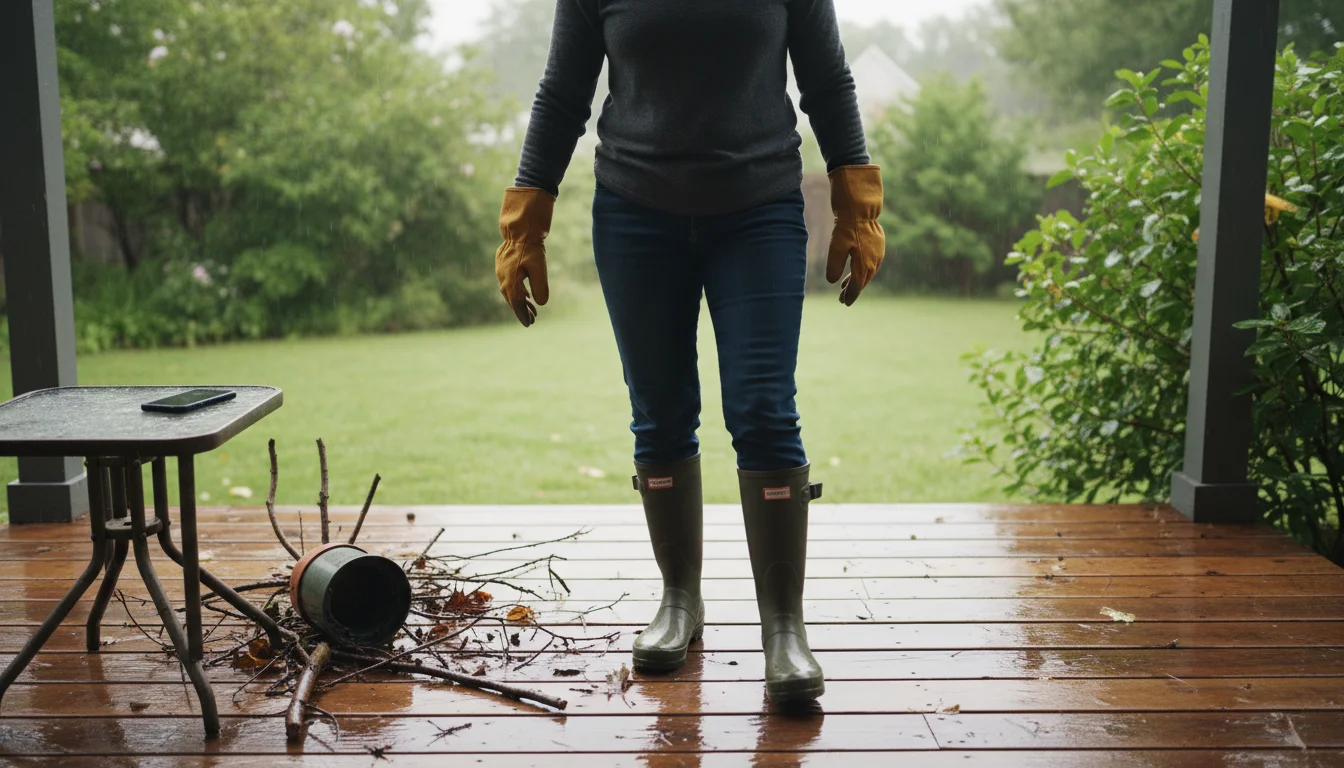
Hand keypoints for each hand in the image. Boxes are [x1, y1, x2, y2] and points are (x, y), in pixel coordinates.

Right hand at [495, 187, 554, 326]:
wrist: (520, 229)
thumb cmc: (532, 249)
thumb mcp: (540, 268)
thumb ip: (540, 287)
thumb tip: (540, 304)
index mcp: (510, 282)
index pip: (516, 304)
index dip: (523, 315)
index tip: (529, 324)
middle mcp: (503, 279)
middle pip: (512, 300)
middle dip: (522, 311)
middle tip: (533, 320)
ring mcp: (501, 272)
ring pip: (510, 292)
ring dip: (520, 301)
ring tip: (531, 309)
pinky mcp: (502, 266)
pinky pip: (509, 284)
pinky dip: (517, 292)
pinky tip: (525, 294)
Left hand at [825, 165, 885, 305]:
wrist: (861, 208)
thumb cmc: (846, 227)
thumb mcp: (836, 247)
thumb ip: (834, 265)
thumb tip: (833, 281)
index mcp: (864, 265)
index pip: (857, 286)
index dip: (850, 295)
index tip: (844, 303)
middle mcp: (874, 262)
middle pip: (863, 281)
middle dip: (853, 290)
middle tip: (842, 299)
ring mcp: (878, 254)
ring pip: (868, 272)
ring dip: (857, 280)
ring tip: (845, 286)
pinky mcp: (878, 246)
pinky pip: (871, 263)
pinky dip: (862, 270)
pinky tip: (855, 270)